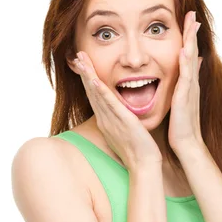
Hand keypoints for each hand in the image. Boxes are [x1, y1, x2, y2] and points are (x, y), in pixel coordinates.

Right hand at [69, 52, 162, 170]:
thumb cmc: (138, 151)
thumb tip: (124, 113)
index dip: (88, 80)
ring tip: (81, 60)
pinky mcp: (121, 122)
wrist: (143, 165)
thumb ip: (123, 121)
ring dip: (88, 76)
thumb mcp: (127, 132)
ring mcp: (111, 120)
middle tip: (78, 56)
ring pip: (96, 94)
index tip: (83, 65)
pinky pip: (108, 104)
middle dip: (84, 73)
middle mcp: (105, 119)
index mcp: (106, 121)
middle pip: (91, 92)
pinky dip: (100, 91)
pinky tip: (94, 79)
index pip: (95, 97)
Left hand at [168, 11, 203, 151]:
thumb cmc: (181, 126)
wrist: (187, 143)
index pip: (189, 56)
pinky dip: (186, 61)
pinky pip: (186, 75)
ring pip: (191, 59)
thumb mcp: (181, 103)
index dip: (189, 39)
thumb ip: (182, 90)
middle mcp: (191, 83)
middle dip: (192, 33)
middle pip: (193, 52)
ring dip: (191, 40)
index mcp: (188, 84)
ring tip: (191, 23)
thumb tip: (182, 81)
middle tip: (192, 14)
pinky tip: (184, 49)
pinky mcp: (185, 96)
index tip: (189, 21)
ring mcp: (190, 88)